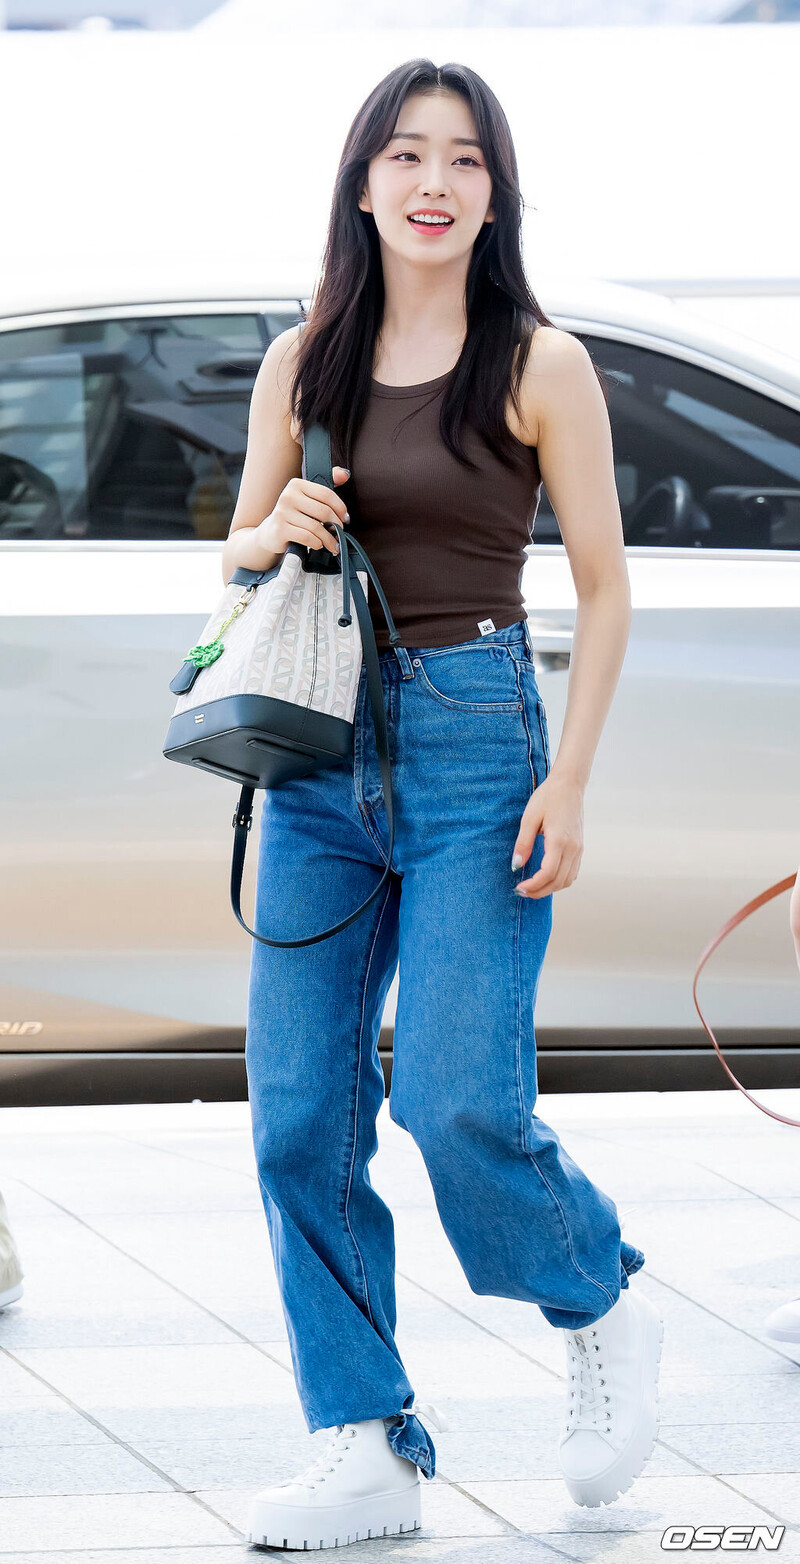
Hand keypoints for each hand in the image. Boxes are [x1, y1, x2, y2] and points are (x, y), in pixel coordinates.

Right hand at [259, 466, 350, 557]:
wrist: (271, 533)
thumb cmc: (295, 515)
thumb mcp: (310, 498)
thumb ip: (328, 484)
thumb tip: (345, 474)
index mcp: (297, 484)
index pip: (326, 494)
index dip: (340, 508)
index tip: (345, 518)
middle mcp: (288, 496)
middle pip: (323, 511)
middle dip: (336, 525)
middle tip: (339, 533)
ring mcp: (282, 513)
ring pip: (316, 527)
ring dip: (328, 539)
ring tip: (333, 544)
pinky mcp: (280, 529)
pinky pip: (307, 537)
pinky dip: (317, 543)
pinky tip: (318, 545)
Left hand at [511, 771, 584, 896]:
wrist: (569, 785)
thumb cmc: (548, 797)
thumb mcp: (529, 818)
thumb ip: (523, 844)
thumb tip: (516, 866)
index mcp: (560, 841)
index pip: (548, 873)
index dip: (533, 886)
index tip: (519, 887)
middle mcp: (573, 848)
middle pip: (558, 882)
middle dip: (540, 891)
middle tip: (521, 892)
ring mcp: (579, 848)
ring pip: (567, 880)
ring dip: (550, 888)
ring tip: (532, 888)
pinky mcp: (580, 847)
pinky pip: (572, 872)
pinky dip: (559, 881)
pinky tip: (546, 878)